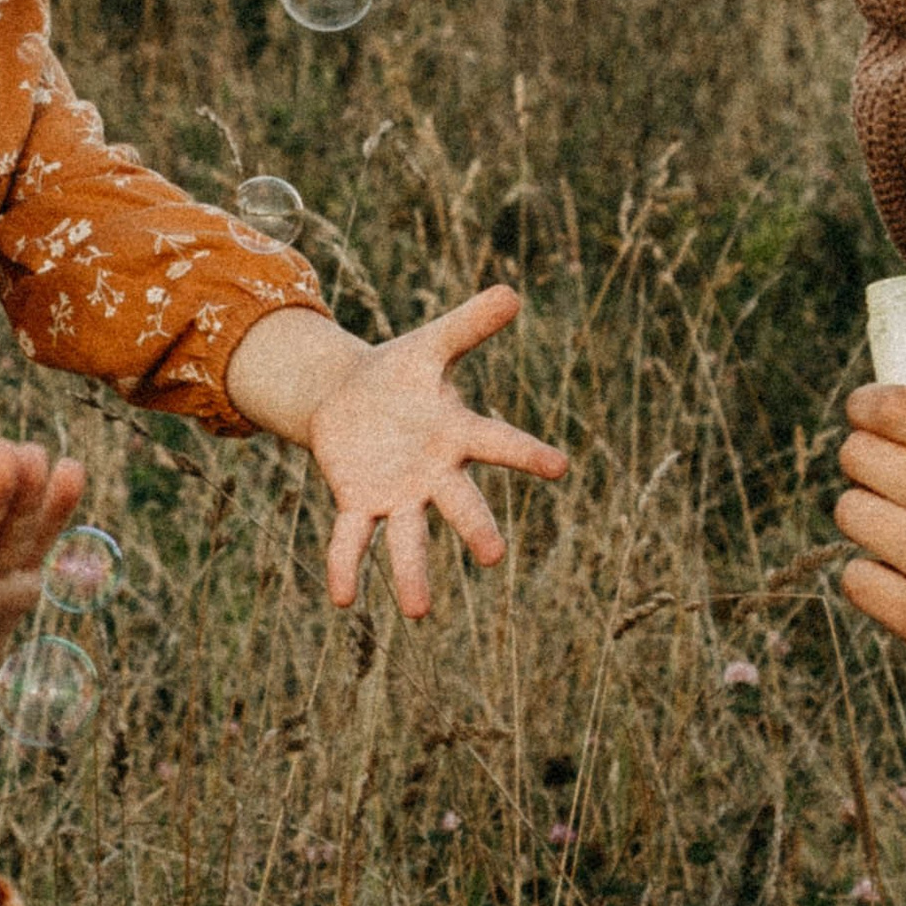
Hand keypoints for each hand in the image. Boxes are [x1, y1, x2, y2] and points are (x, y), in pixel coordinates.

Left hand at [305, 285, 567, 617]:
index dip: (527, 455)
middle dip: (475, 527)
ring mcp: (397, 494)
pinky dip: (347, 565)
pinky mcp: (359, 503)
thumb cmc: (400, 373)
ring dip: (412, 573)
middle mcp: (433, 473)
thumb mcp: (430, 344)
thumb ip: (468, 325)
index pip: (497, 443)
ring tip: (417, 613)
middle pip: (459, 502)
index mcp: (455, 432)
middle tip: (493, 556)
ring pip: (408, 537)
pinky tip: (345, 599)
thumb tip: (512, 292)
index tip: (560, 467)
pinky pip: (352, 539)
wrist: (349, 399)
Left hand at [834, 349, 905, 685]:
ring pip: (851, 511)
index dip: (868, 405)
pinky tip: (905, 582)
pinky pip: (855, 577)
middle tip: (887, 481)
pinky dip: (872, 580)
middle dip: (865, 463)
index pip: (901, 409)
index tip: (866, 414)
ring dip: (866, 519)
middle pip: (861, 455)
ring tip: (900, 532)